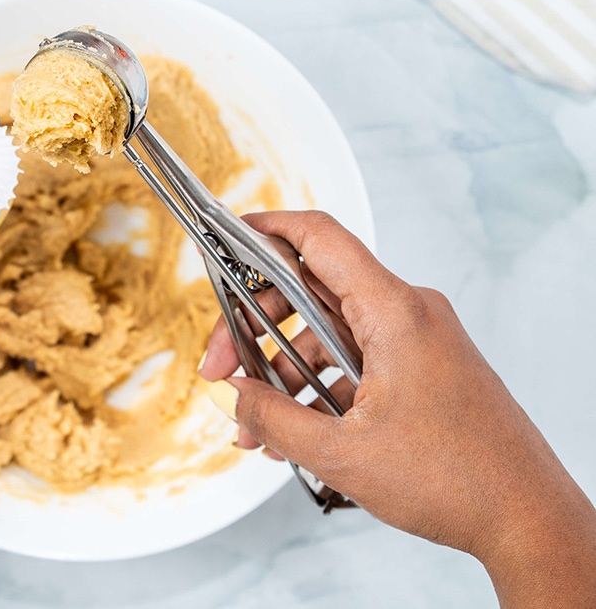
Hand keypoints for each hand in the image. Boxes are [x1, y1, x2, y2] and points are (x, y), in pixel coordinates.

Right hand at [200, 211, 595, 606]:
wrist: (526, 518)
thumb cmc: (457, 481)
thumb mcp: (341, 454)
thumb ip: (272, 418)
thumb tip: (235, 396)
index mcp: (394, 312)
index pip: (319, 239)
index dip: (265, 229)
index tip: (227, 236)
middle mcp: (408, 314)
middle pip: (311, 291)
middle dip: (255, 328)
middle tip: (221, 369)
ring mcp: (417, 340)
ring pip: (328, 333)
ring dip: (284, 370)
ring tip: (254, 422)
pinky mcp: (421, 367)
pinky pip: (354, 360)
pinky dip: (318, 387)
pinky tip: (291, 431)